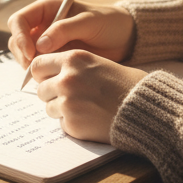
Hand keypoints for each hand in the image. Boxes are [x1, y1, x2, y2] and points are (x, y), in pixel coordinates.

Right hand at [7, 0, 135, 66]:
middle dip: (23, 55)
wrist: (123, 38)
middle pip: (17, 39)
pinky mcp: (53, 57)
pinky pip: (38, 66)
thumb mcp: (89, 22)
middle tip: (36, 69)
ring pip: (24, 55)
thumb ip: (64, 30)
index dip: (20, 36)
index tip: (30, 53)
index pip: (19, 20)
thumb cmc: (109, 23)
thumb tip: (41, 44)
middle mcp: (43, 24)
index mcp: (48, 8)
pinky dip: (40, 73)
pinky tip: (53, 76)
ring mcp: (46, 42)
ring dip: (31, 66)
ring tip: (48, 73)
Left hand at [30, 49, 145, 141]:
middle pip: (41, 88)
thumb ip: (73, 67)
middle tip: (70, 96)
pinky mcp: (72, 123)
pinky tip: (90, 118)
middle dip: (52, 94)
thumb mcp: (98, 63)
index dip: (43, 74)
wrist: (144, 108)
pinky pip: (62, 124)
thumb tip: (51, 74)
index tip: (49, 79)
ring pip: (49, 107)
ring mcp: (67, 102)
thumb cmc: (126, 84)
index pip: (38, 65)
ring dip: (61, 109)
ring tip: (84, 107)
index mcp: (73, 59)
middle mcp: (66, 79)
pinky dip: (72, 123)